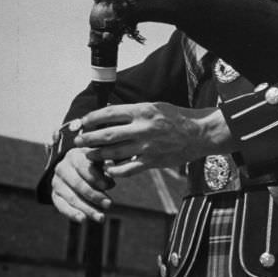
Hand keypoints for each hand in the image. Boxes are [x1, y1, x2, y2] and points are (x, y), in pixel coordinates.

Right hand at [51, 147, 113, 222]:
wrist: (73, 167)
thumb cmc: (93, 163)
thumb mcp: (100, 160)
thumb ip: (107, 166)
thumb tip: (111, 181)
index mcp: (74, 156)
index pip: (83, 167)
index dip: (95, 177)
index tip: (108, 186)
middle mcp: (62, 168)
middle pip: (78, 184)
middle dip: (94, 195)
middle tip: (109, 204)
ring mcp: (56, 182)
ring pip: (71, 197)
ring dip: (87, 209)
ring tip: (101, 217)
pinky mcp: (54, 195)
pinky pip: (61, 206)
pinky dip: (72, 214)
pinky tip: (83, 220)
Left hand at [73, 101, 233, 176]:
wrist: (199, 133)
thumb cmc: (175, 117)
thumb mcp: (154, 106)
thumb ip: (132, 111)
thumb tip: (107, 112)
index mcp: (142, 111)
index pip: (109, 114)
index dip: (91, 119)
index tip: (80, 123)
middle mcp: (143, 128)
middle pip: (107, 135)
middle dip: (88, 139)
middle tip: (78, 142)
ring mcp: (148, 146)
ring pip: (114, 152)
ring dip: (98, 155)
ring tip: (88, 155)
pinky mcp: (153, 161)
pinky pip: (128, 169)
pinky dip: (115, 169)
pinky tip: (108, 168)